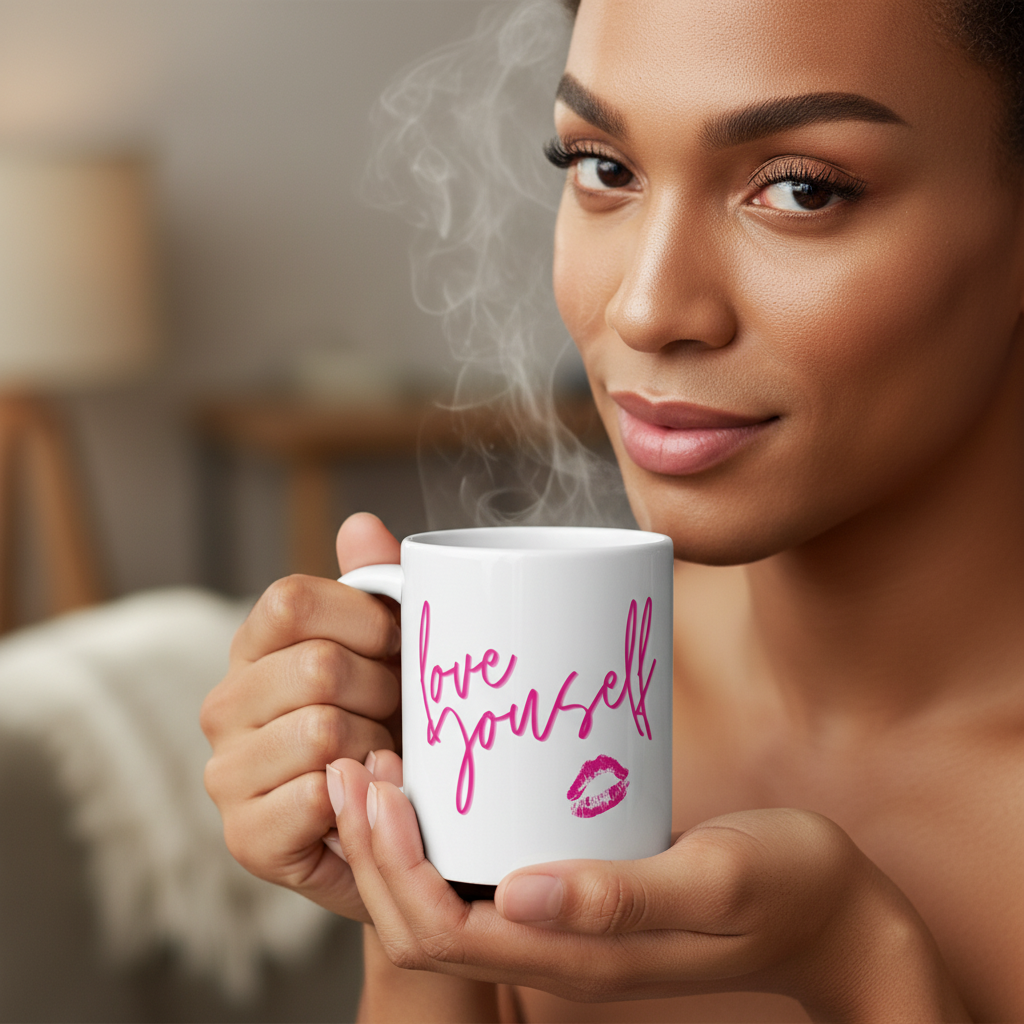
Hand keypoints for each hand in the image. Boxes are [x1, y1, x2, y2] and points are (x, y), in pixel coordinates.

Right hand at [201, 512, 402, 922]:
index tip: (397, 644)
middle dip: (382, 690)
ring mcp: (226, 772)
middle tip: (396, 714)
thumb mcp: (388, 649)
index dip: (363, 618)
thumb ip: (374, 584)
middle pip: (317, 666)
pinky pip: (317, 796)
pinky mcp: (246, 837)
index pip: (290, 599)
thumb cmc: (387, 722)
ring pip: (322, 730)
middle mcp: (225, 704)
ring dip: (377, 745)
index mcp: (254, 648)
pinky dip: (360, 796)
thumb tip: (362, 522)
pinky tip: (365, 798)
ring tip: (383, 757)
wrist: (389, 826)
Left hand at [332, 759, 967, 1020]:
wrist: (839, 914)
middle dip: (375, 850)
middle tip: (355, 765)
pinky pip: (488, 879)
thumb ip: (624, 896)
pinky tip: (449, 785)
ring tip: (378, 769)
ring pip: (450, 903)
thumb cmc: (790, 888)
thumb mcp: (719, 880)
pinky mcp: (584, 894)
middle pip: (427, 923)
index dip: (391, 867)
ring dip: (401, 844)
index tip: (373, 784)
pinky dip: (447, 837)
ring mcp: (569, 927)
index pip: (442, 934)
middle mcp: (559, 950)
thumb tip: (516, 893)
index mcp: (579, 959)